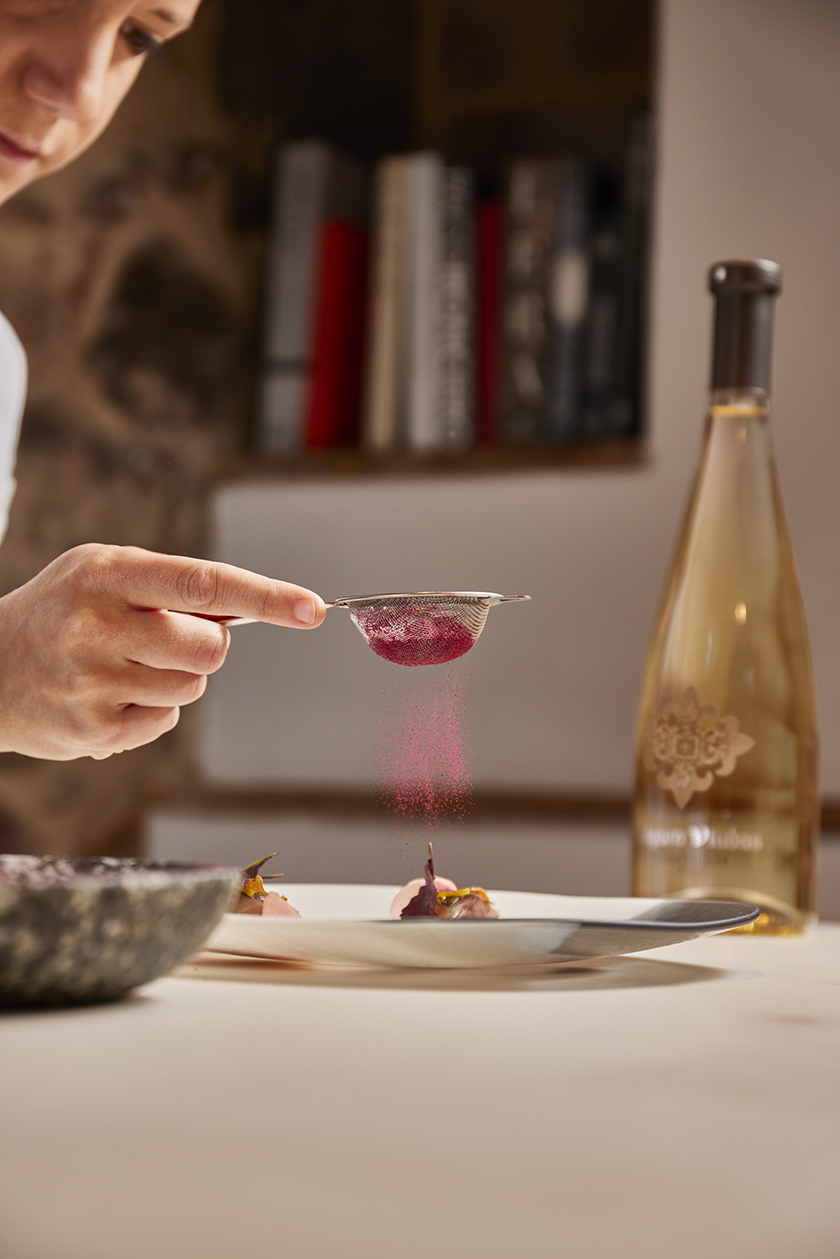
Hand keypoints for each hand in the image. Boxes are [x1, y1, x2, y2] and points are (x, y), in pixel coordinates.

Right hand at [0, 544, 325, 760]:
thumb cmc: (61, 612)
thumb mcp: (104, 573)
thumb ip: (174, 584)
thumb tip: (254, 608)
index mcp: (106, 573)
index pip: (204, 583)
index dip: (266, 596)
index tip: (312, 608)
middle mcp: (96, 626)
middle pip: (211, 648)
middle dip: (207, 646)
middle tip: (167, 638)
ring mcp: (92, 682)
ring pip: (192, 688)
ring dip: (176, 678)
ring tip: (126, 666)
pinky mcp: (93, 730)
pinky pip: (166, 721)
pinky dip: (152, 710)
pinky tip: (110, 695)